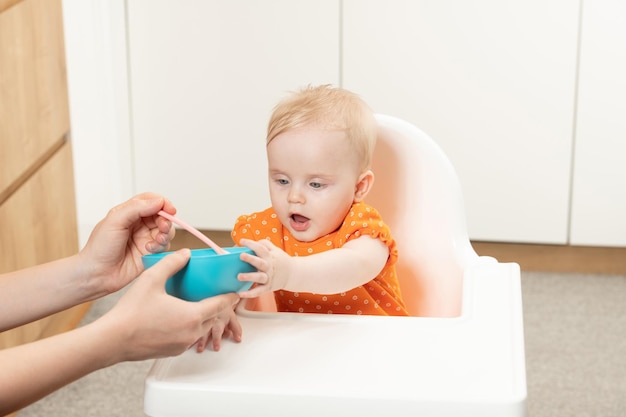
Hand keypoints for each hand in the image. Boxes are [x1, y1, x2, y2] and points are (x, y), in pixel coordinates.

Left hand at [78, 193, 176, 295]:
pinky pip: (164, 247)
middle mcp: (138, 225)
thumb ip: (136, 208)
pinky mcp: (150, 253)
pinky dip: (161, 247)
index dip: (163, 203)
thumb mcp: (114, 221)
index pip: (151, 201)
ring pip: (166, 231)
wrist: (97, 274)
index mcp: (128, 213)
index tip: (170, 210)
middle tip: (163, 227)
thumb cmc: (99, 248)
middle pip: (162, 216)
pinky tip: (148, 251)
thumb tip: (158, 201)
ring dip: (165, 234)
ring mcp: (144, 239)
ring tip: (157, 240)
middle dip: (166, 220)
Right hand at [99, 249, 240, 360]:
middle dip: (217, 306)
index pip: (220, 305)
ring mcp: (182, 344)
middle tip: (216, 294)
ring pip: (202, 329)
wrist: (113, 339)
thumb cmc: (131, 312)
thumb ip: (171, 263)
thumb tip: (185, 253)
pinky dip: (190, 327)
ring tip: (198, 304)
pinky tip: (179, 318)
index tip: (236, 292)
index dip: (230, 297)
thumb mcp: (152, 279)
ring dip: (204, 318)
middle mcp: (191, 332)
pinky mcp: (172, 351)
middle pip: (213, 317)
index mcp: (192, 315)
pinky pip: (189, 337)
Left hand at [236, 238, 292, 297]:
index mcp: (270, 256)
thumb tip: (253, 242)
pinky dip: (250, 293)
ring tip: (239, 276)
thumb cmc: (281, 261)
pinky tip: (241, 294)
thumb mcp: (275, 250)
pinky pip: (259, 291)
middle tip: (241, 256)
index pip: (260, 248)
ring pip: (259, 277)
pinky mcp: (268, 287)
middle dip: (250, 259)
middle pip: (260, 262)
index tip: (242, 241)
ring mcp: (268, 277)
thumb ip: (265, 245)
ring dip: (249, 277)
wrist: (293, 274)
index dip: (251, 244)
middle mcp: (269, 266)